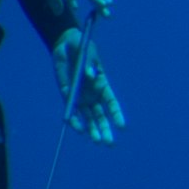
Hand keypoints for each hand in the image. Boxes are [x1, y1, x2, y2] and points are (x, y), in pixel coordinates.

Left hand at [53, 28, 123, 144]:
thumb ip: (89, 63)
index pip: (112, 103)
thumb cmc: (81, 47)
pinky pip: (72, 111)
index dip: (117, 114)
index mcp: (103, 85)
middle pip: (101, 115)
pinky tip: (77, 130)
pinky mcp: (68, 95)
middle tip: (109, 143)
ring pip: (88, 117)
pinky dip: (74, 120)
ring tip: (96, 141)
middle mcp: (93, 94)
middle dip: (105, 129)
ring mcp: (81, 96)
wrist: (66, 45)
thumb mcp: (87, 52)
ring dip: (92, 129)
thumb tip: (91, 75)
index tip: (122, 126)